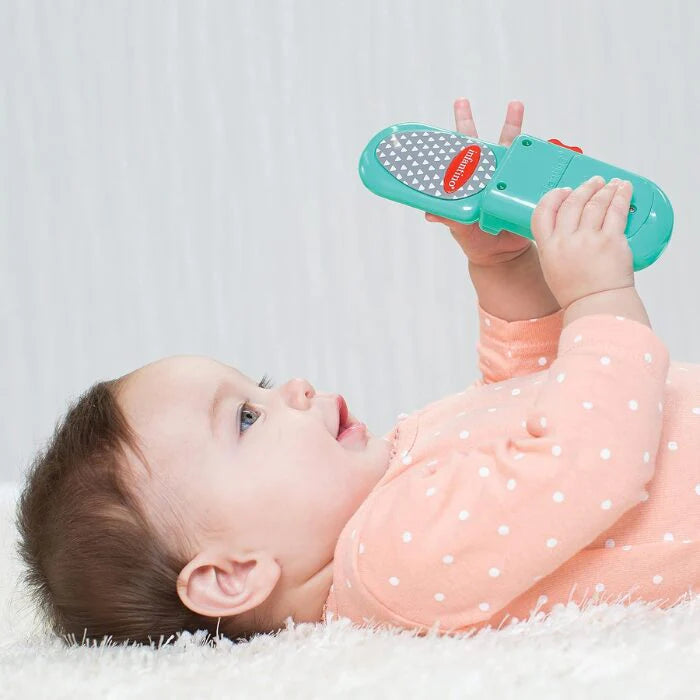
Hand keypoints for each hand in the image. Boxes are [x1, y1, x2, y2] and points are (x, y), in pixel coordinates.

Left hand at [425, 98, 533, 266]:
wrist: (503, 253)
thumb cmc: (477, 241)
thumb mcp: (461, 229)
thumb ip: (448, 218)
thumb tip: (429, 213)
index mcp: (465, 183)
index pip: (452, 158)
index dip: (444, 142)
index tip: (432, 132)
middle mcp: (482, 174)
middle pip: (474, 142)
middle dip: (466, 119)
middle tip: (460, 100)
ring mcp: (502, 176)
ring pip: (506, 145)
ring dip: (511, 123)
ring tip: (515, 104)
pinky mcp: (522, 183)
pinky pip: (529, 165)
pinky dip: (534, 151)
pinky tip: (537, 141)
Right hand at [530, 176, 634, 310]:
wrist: (597, 305)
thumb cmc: (577, 292)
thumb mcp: (553, 268)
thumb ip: (557, 246)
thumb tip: (569, 226)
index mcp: (548, 248)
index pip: (542, 212)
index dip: (553, 197)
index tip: (563, 191)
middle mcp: (566, 241)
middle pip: (572, 203)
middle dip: (584, 188)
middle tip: (593, 183)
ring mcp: (589, 240)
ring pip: (595, 203)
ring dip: (603, 189)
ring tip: (609, 184)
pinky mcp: (611, 240)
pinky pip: (616, 211)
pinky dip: (620, 196)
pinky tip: (623, 190)